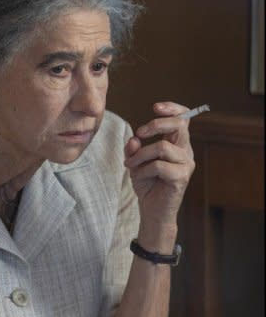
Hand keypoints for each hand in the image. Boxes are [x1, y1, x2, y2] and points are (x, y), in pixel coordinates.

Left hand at [124, 102, 195, 230]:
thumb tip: (134, 139)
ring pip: (163, 147)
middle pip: (179, 125)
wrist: (152, 210)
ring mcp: (186, 164)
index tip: (155, 107)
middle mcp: (185, 151)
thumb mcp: (135, 162)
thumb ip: (133, 149)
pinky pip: (159, 166)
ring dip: (141, 154)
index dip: (172, 109)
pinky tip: (139, 177)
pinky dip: (143, 170)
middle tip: (139, 133)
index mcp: (177, 144)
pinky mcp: (181, 177)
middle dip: (155, 124)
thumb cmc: (147, 183)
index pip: (183, 119)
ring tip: (130, 165)